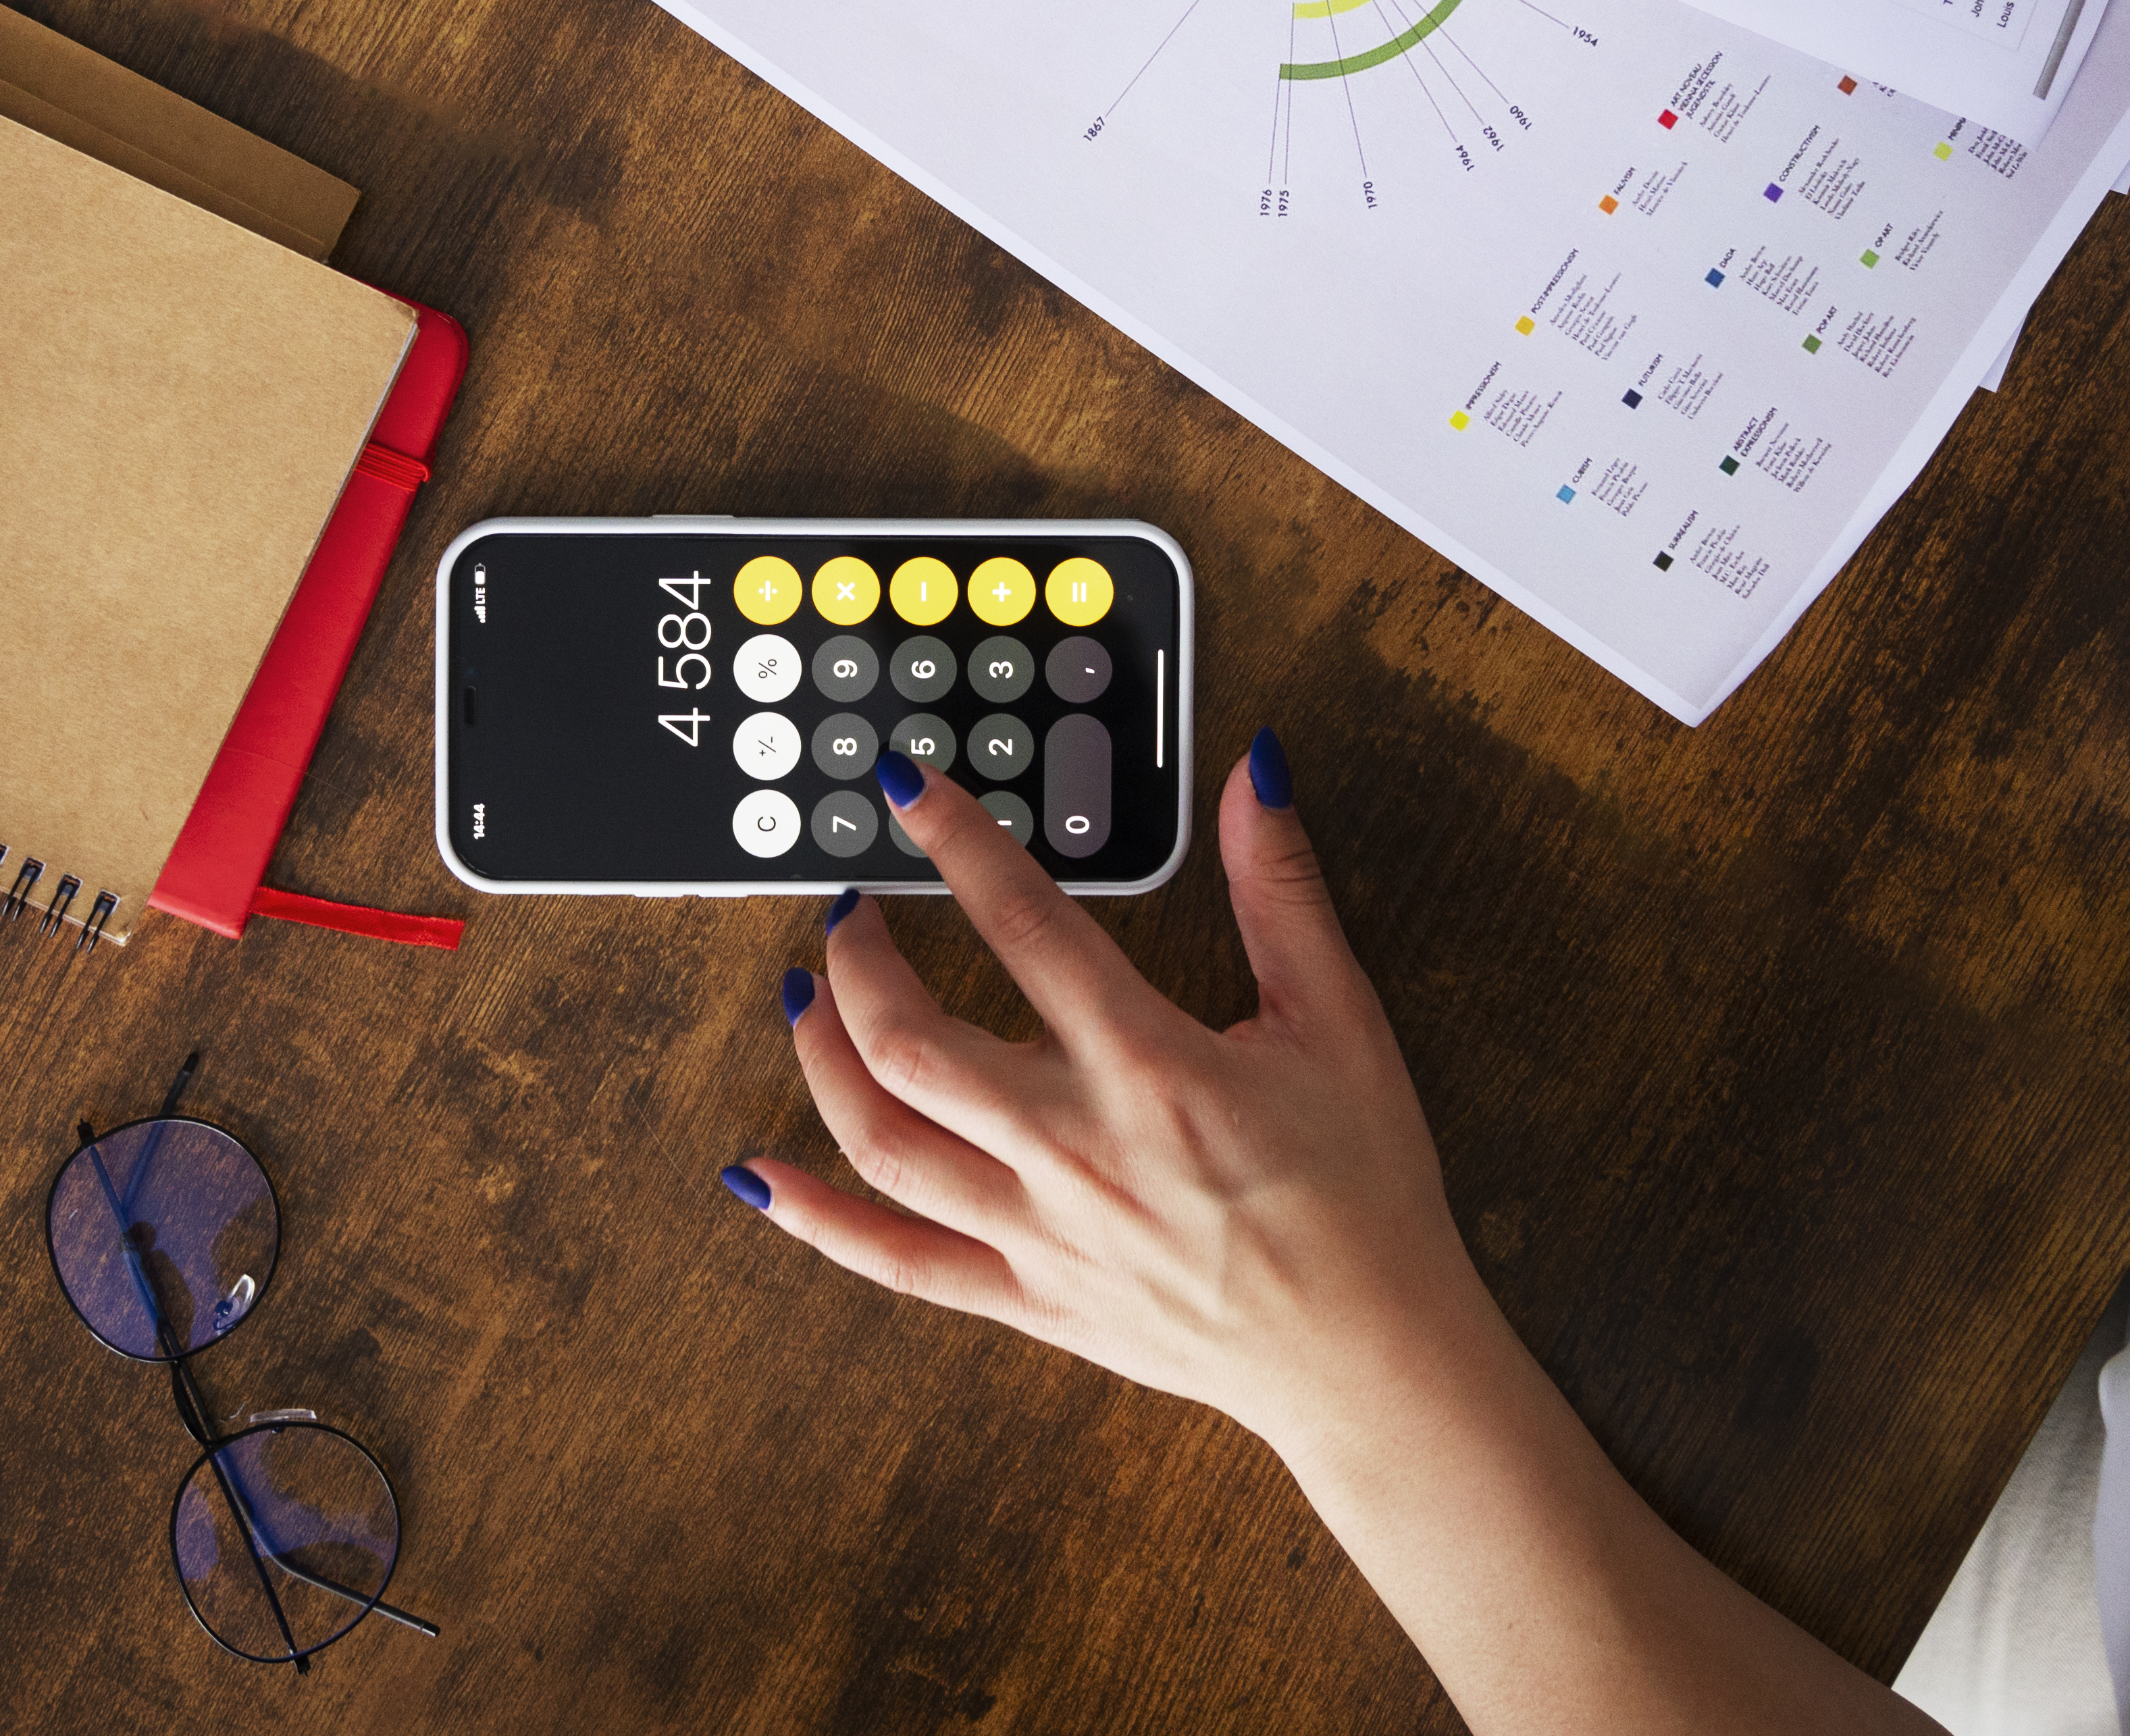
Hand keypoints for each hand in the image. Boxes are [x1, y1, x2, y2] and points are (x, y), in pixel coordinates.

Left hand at [730, 740, 1943, 1735]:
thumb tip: (1254, 774)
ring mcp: (1038, 1232)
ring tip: (806, 997)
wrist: (1372, 1354)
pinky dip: (817, 1220)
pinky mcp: (1027, 1299)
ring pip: (882, 1140)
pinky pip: (896, 1262)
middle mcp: (1074, 1148)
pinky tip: (758, 1176)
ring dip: (822, 1058)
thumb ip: (1280, 890)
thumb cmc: (1362, 1190)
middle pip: (911, 1041)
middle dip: (858, 958)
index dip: (955, 841)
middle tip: (851, 909)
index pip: (1023, 925)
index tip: (907, 790)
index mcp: (1150, 1067)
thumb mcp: (1337, 1020)